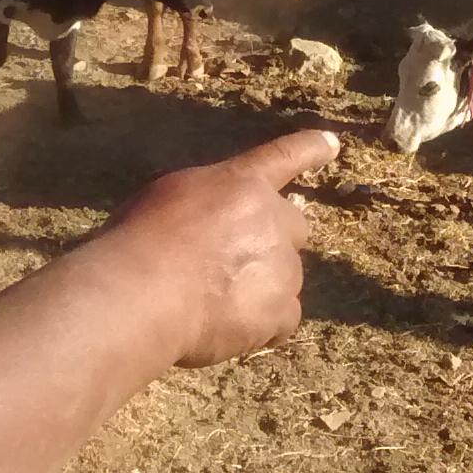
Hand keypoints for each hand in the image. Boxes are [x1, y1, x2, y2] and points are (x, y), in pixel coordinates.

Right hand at [105, 129, 337, 366]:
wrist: (144, 289)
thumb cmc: (141, 239)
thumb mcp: (169, 196)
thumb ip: (205, 203)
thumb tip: (210, 224)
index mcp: (241, 184)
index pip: (283, 156)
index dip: (310, 148)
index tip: (332, 143)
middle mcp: (272, 218)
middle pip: (295, 227)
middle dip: (273, 242)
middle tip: (232, 263)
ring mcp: (282, 265)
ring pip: (287, 276)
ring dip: (263, 287)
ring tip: (214, 302)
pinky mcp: (281, 308)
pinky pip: (285, 319)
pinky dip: (265, 326)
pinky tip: (231, 329)